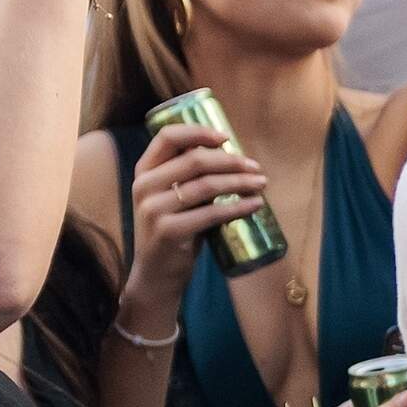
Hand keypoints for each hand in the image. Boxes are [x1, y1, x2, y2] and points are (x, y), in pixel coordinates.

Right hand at [118, 120, 269, 298]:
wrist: (156, 274)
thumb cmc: (174, 230)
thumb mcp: (173, 198)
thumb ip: (189, 177)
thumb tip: (232, 155)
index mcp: (144, 171)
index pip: (168, 137)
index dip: (199, 131)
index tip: (226, 137)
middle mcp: (144, 186)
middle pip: (195, 160)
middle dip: (231, 161)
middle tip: (256, 168)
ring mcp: (153, 209)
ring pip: (206, 185)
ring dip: (240, 182)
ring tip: (261, 184)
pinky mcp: (168, 231)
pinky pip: (211, 213)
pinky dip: (238, 207)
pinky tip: (255, 205)